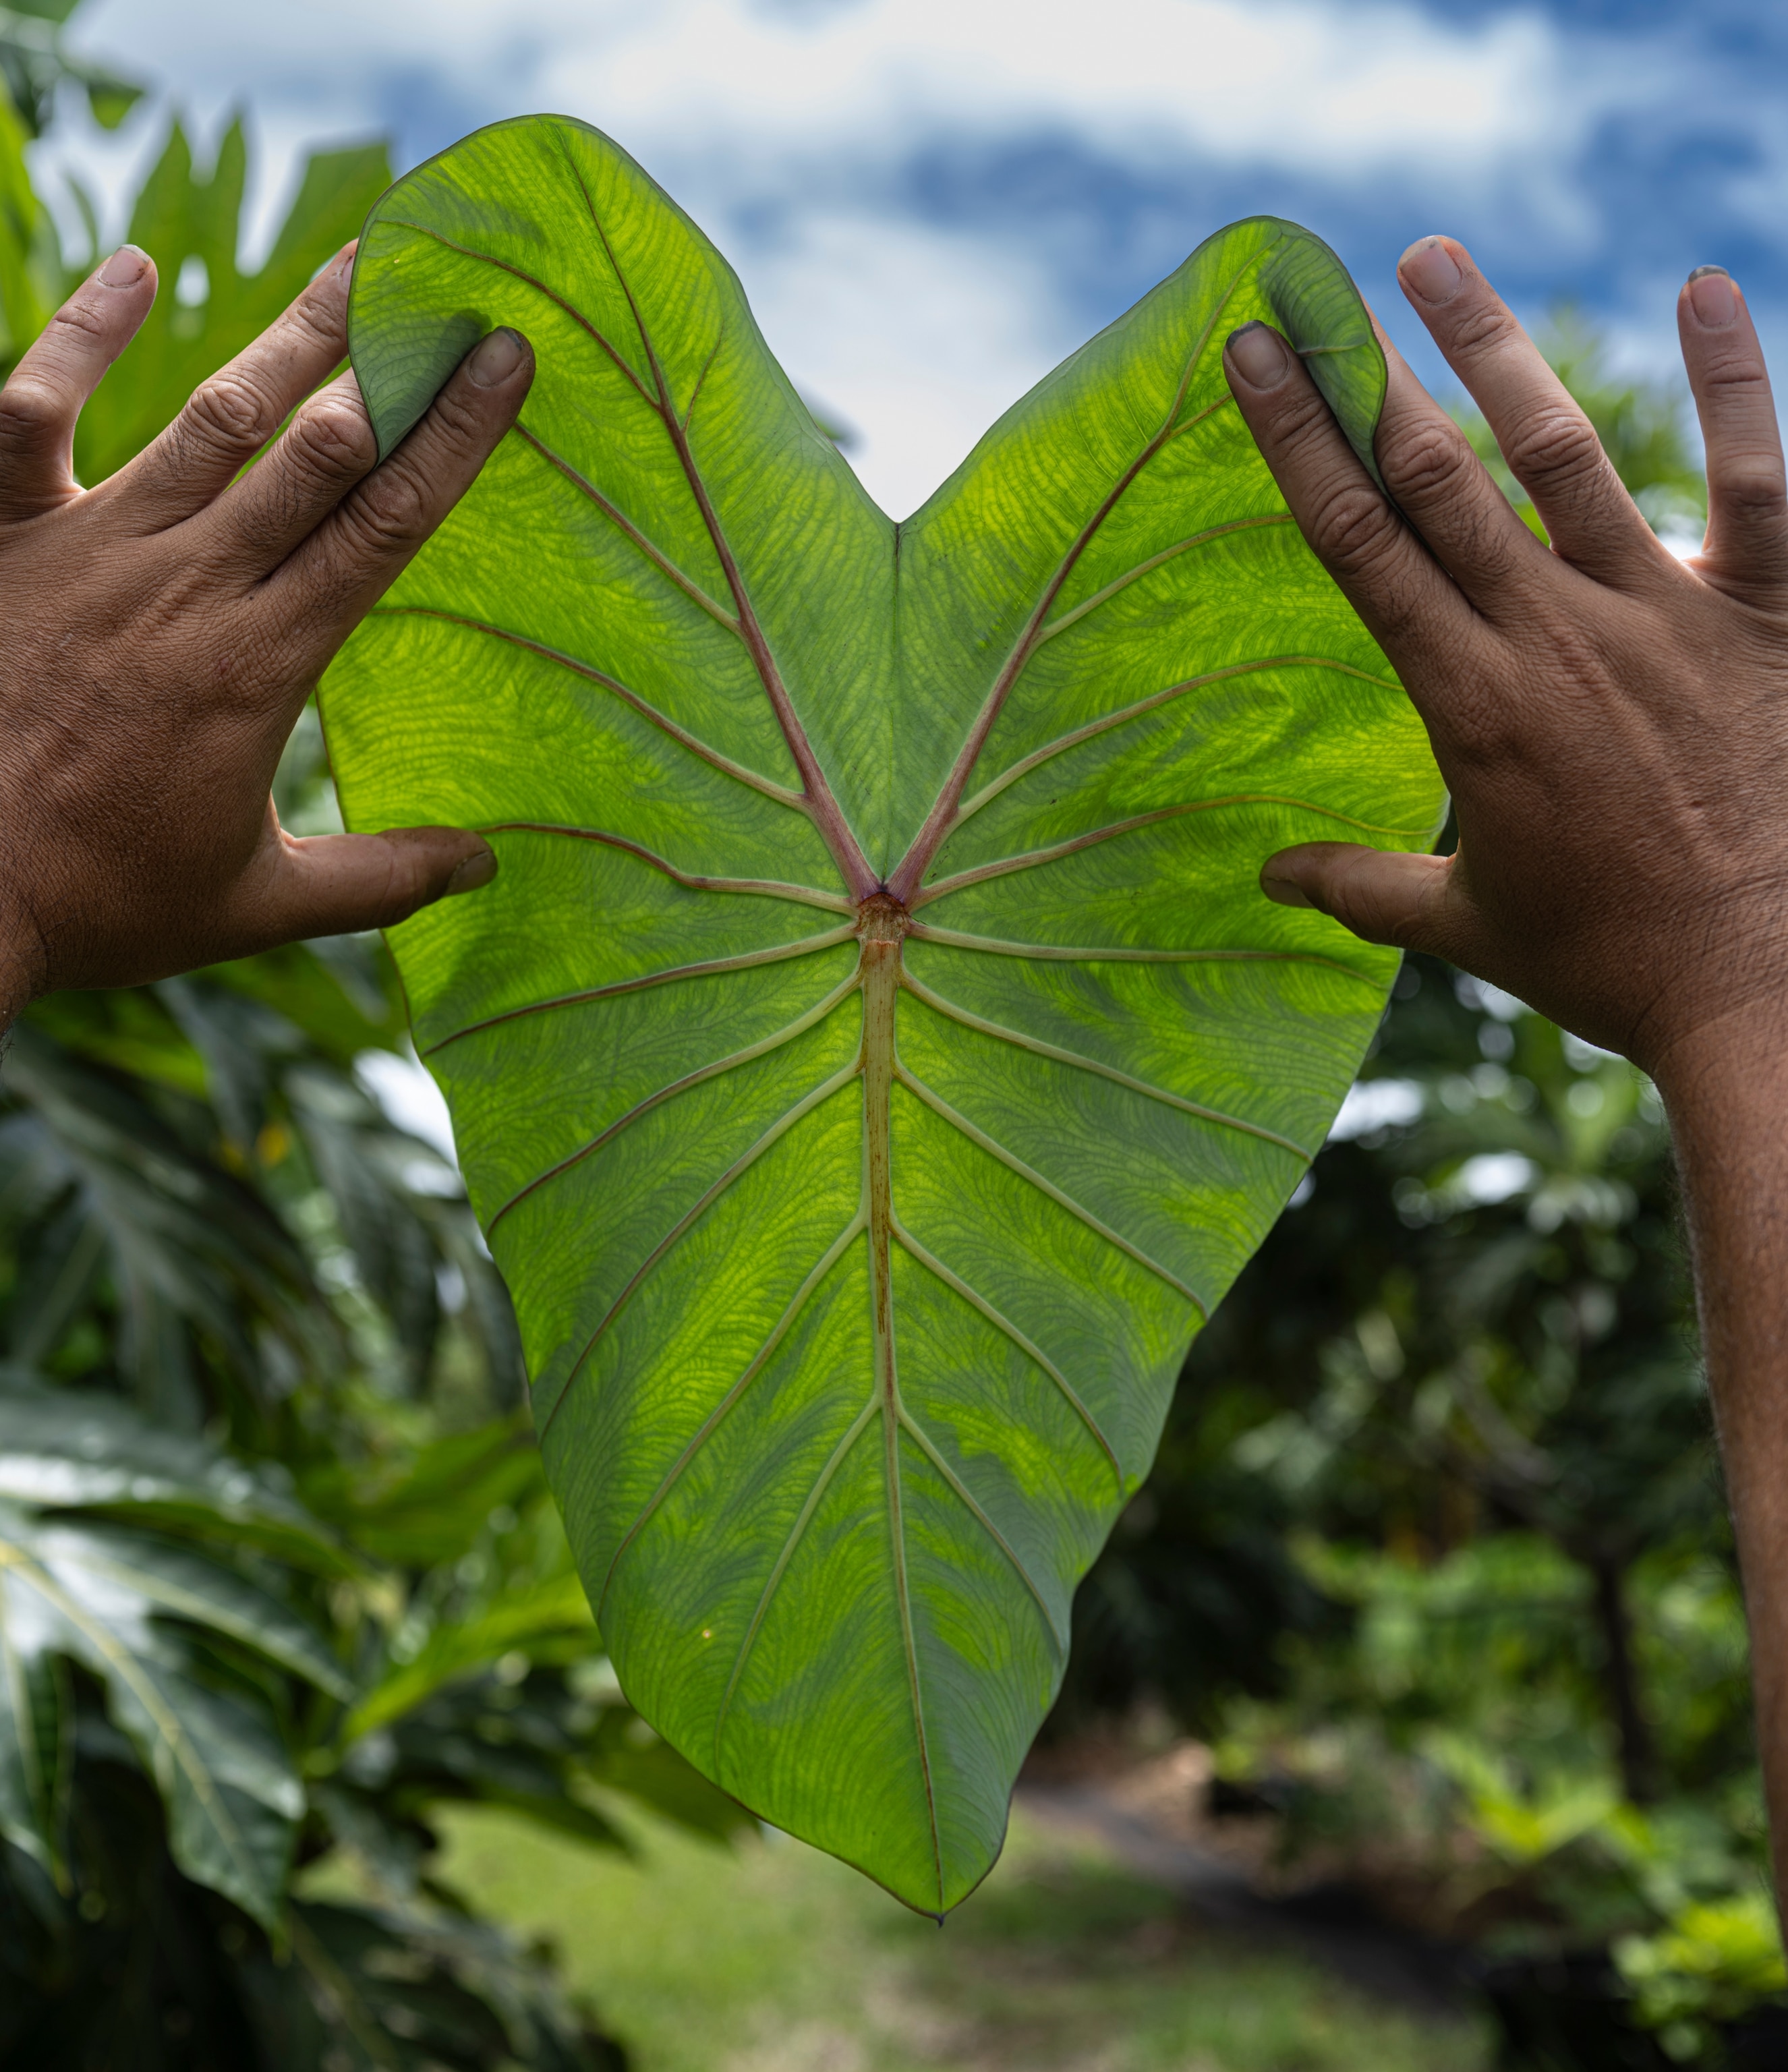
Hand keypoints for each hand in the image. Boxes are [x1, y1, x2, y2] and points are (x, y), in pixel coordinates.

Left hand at [0, 240, 533, 1019]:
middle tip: (442, 282)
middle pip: (314, 449)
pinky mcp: (5, 535)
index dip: (453, 436)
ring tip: (349, 262)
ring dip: (286, 336)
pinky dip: (80, 335)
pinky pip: (34, 410)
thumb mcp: (255, 906)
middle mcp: (187, 585)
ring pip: (209, 419)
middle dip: (390, 360)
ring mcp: (90, 548)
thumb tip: (484, 866)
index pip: (383, 525)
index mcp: (260, 664)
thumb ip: (377, 882)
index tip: (503, 360)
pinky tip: (130, 267)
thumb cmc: (98, 902)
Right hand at [1223, 239, 1787, 1085]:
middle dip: (1364, 379)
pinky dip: (1734, 379)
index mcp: (1470, 706)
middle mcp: (1554, 638)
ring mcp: (1665, 615)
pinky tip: (1706, 282)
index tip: (1256, 364)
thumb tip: (1265, 883)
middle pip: (1438, 480)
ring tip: (1437, 259)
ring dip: (1496, 349)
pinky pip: (1754, 476)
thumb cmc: (1612, 963)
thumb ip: (1362, 888)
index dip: (1299, 444)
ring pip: (1566, 453)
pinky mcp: (1765, 611)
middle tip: (1313, 294)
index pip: (1360, 548)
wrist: (1768, 989)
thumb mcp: (1468, 928)